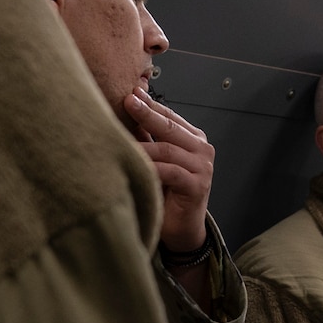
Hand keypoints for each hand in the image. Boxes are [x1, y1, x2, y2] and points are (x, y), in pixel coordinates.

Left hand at [124, 89, 214, 253]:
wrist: (182, 230)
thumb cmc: (167, 194)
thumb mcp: (157, 160)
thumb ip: (148, 137)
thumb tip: (126, 109)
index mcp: (193, 139)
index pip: (170, 116)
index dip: (150, 104)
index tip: (131, 93)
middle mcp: (202, 149)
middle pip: (169, 127)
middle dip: (146, 113)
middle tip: (127, 101)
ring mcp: (203, 167)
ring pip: (167, 149)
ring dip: (142, 144)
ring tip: (120, 138)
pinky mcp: (198, 185)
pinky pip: (170, 171)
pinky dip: (151, 167)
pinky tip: (135, 164)